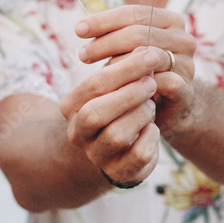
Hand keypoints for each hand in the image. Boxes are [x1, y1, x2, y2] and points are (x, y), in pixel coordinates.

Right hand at [60, 46, 160, 185]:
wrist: (119, 146)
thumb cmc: (118, 105)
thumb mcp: (116, 85)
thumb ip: (126, 69)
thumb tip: (145, 50)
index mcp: (71, 106)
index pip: (93, 85)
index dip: (124, 69)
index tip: (150, 55)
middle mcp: (78, 133)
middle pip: (96, 113)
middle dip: (128, 94)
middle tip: (151, 82)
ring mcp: (96, 155)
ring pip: (117, 135)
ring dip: (140, 115)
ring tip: (151, 105)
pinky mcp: (119, 173)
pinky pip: (138, 156)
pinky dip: (150, 138)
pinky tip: (153, 128)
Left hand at [75, 5, 195, 137]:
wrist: (168, 110)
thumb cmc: (142, 73)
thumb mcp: (129, 49)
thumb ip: (114, 34)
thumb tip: (82, 27)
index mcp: (171, 21)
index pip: (135, 13)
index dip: (104, 20)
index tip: (78, 30)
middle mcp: (184, 39)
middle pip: (139, 33)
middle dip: (106, 42)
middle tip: (82, 54)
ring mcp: (188, 65)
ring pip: (147, 57)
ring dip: (116, 65)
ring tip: (94, 73)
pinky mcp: (186, 90)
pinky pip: (159, 83)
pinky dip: (135, 86)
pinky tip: (115, 91)